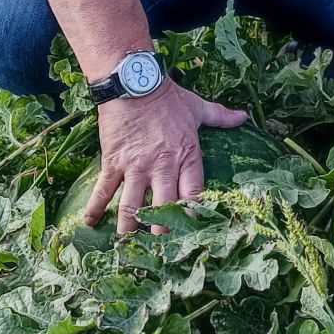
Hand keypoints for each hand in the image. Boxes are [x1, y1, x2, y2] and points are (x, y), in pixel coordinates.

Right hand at [84, 80, 248, 233]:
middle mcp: (162, 165)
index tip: (194, 234)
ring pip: (132, 207)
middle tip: (160, 252)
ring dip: (129, 229)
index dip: (194, 216)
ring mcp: (136, 166)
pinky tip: (89, 224)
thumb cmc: (167, 96)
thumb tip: (244, 117)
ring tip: (127, 246)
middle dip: (162, 233)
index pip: (194, 193)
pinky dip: (95, 208)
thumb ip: (220, 116)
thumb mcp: (197, 107)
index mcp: (186, 155)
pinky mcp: (113, 162)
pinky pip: (103, 190)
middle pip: (163, 208)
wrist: (134, 81)